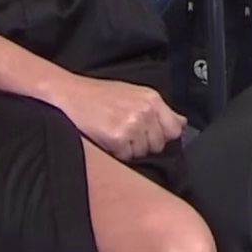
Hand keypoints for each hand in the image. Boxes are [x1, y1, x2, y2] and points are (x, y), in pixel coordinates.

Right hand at [45, 75, 186, 162]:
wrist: (70, 94)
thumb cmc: (98, 96)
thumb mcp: (133, 94)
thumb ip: (158, 110)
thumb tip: (181, 123)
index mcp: (152, 98)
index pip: (175, 128)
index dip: (164, 136)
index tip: (151, 135)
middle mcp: (146, 110)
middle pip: (159, 144)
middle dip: (145, 144)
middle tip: (126, 133)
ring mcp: (133, 124)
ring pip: (143, 152)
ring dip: (130, 149)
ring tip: (115, 133)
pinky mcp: (118, 137)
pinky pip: (126, 157)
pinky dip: (117, 152)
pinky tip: (107, 138)